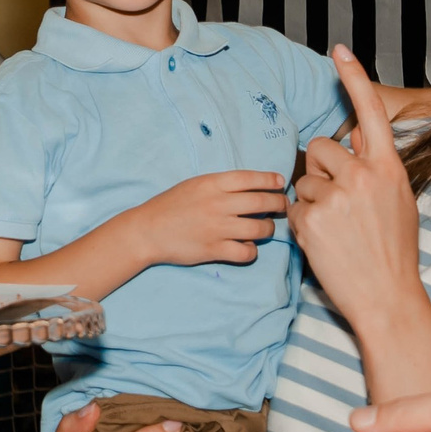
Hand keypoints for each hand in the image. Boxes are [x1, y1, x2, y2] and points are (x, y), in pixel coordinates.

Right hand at [129, 170, 286, 267]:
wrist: (147, 230)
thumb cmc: (171, 205)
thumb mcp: (195, 185)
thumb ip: (221, 185)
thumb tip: (252, 186)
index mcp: (213, 183)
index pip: (251, 178)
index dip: (271, 180)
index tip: (280, 183)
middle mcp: (219, 204)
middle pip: (263, 202)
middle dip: (279, 204)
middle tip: (283, 206)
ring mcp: (218, 228)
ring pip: (261, 229)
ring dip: (269, 229)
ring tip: (266, 228)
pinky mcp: (215, 250)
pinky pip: (247, 252)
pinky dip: (251, 250)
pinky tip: (246, 246)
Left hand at [292, 47, 419, 319]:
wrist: (387, 297)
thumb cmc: (394, 250)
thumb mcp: (398, 199)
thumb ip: (375, 164)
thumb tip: (355, 130)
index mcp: (387, 167)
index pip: (369, 111)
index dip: (353, 77)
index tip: (338, 49)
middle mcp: (362, 176)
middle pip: (319, 148)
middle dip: (320, 170)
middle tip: (338, 203)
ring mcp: (335, 198)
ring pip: (303, 179)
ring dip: (311, 200)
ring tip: (336, 229)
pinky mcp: (310, 220)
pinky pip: (293, 207)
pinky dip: (302, 223)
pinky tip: (325, 242)